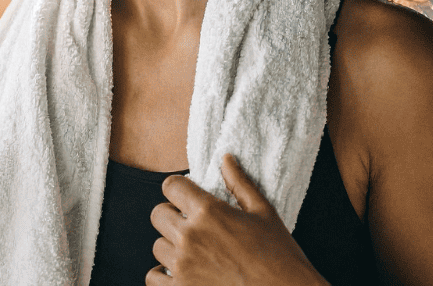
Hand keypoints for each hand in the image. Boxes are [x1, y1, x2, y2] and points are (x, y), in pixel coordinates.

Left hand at [148, 154, 327, 285]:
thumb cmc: (279, 255)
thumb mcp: (263, 213)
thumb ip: (240, 183)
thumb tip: (226, 159)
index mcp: (208, 212)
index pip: (170, 186)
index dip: (178, 188)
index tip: (185, 196)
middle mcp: (190, 236)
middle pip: (158, 214)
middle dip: (172, 216)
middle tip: (191, 225)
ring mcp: (183, 265)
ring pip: (157, 246)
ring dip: (171, 247)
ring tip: (192, 252)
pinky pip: (154, 278)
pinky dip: (162, 276)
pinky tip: (179, 273)